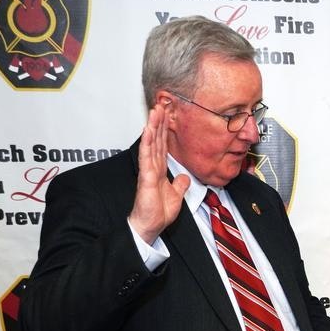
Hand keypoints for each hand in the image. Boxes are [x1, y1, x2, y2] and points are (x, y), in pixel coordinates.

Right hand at [129, 103, 189, 243]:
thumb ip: (179, 185)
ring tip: (155, 110)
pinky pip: (146, 157)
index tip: (167, 116)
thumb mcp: (176, 197)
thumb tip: (184, 178)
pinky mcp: (145, 177)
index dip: (164, 131)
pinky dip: (147, 142)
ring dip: (153, 126)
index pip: (162, 145)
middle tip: (161, 104)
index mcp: (159, 171)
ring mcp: (148, 170)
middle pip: (155, 140)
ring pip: (150, 143)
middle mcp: (153, 167)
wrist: (150, 226)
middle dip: (158, 122)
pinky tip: (148, 130)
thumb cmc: (157, 213)